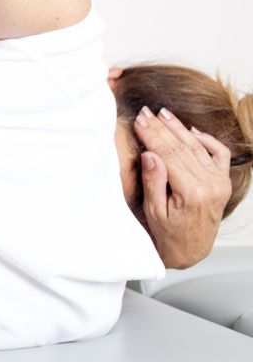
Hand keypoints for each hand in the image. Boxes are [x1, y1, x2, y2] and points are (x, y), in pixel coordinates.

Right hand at [133, 105, 232, 267]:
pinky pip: (218, 154)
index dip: (152, 135)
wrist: (190, 249)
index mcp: (192, 192)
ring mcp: (219, 182)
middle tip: (146, 113)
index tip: (139, 121)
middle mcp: (210, 185)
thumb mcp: (154, 211)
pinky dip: (206, 139)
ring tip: (163, 114)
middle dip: (161, 128)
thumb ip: (153, 181)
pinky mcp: (223, 181)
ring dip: (179, 128)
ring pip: (198, 146)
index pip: (168, 154)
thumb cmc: (168, 233)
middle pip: (182, 147)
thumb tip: (150, 154)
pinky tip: (192, 130)